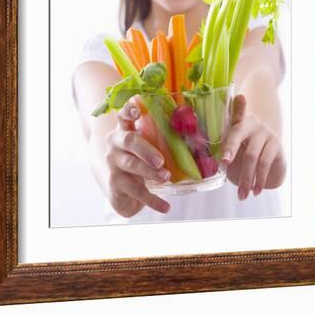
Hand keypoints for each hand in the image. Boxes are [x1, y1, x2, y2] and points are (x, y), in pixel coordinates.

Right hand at [104, 97, 171, 217]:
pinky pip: (134, 191)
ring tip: (166, 177)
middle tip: (161, 160)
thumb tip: (201, 137)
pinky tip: (165, 206)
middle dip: (146, 150)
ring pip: (131, 165)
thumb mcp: (149, 147)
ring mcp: (113, 163)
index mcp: (124, 128)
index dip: (129, 109)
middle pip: (129, 140)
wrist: (120, 188)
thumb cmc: (141, 160)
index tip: (137, 108)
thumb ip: (164, 138)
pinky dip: (152, 199)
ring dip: (150, 173)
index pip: (123, 114)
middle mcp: (115, 143)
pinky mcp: (114, 183)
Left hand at [220, 94, 285, 199]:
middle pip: (239, 136)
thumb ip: (224, 146)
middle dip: (231, 152)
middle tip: (224, 166)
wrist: (269, 160)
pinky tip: (255, 190)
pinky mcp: (277, 145)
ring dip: (246, 178)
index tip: (239, 98)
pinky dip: (260, 180)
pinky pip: (266, 163)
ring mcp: (266, 133)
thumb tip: (210, 155)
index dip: (238, 106)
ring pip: (253, 156)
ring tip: (242, 194)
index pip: (236, 112)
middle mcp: (253, 123)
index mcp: (238, 121)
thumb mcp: (232, 147)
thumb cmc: (243, 151)